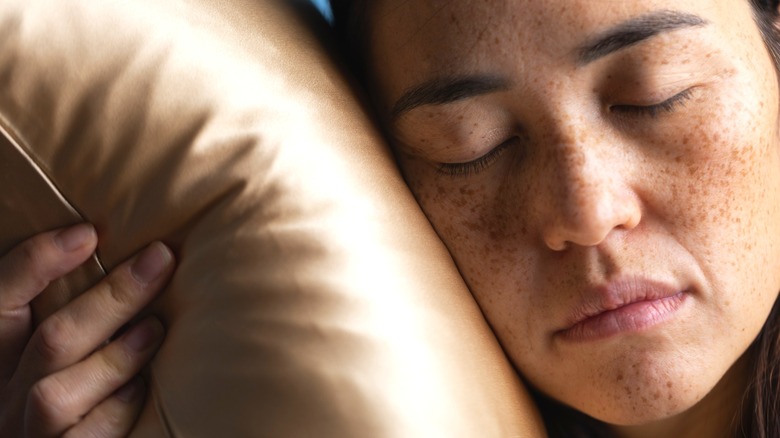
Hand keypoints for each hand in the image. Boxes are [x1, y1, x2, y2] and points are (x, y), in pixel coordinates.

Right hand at [0, 224, 174, 436]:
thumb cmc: (81, 400)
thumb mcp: (66, 355)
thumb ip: (79, 319)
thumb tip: (119, 254)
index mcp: (0, 363)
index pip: (0, 303)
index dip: (35, 263)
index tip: (87, 233)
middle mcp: (4, 399)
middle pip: (50, 339)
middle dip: (111, 295)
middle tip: (160, 258)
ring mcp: (28, 434)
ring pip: (56, 392)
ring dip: (114, 357)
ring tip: (156, 327)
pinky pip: (85, 436)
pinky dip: (115, 409)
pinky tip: (143, 388)